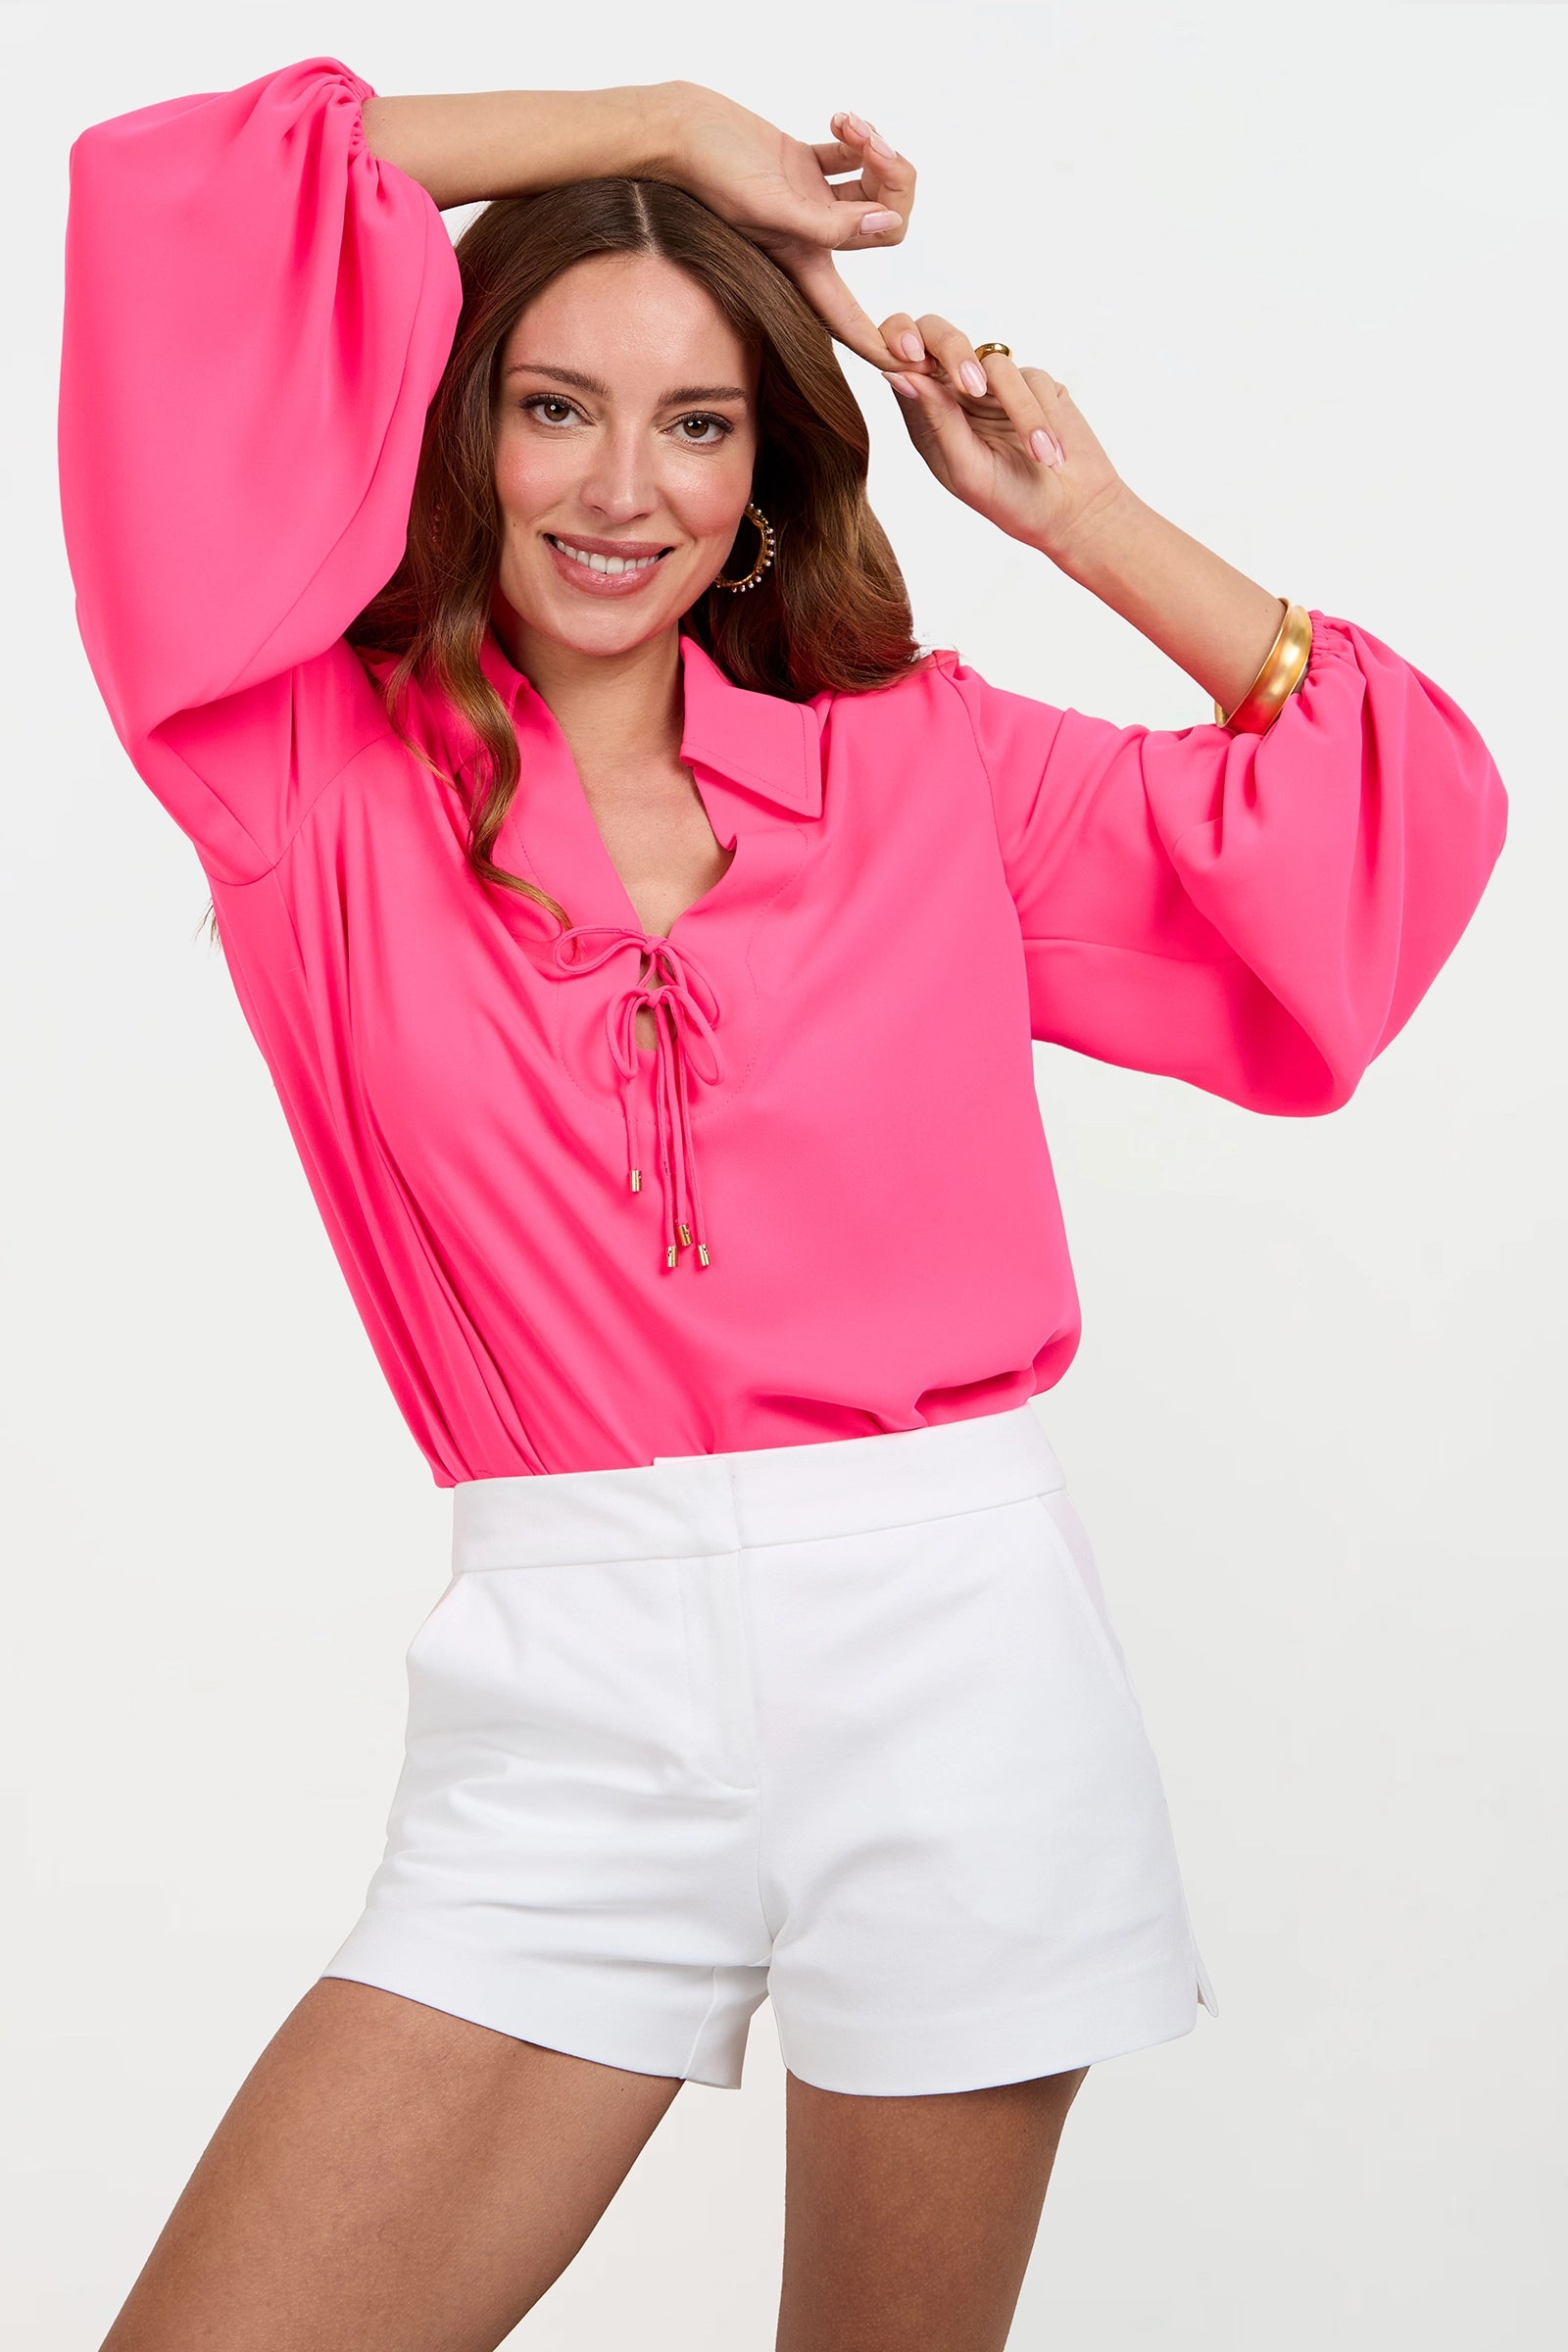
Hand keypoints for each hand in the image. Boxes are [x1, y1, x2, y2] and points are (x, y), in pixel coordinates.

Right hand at [654, 83, 917, 369]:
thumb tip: (887, 223)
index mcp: (802, 262)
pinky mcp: (803, 165)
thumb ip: (828, 222)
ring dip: (878, 152)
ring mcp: (810, 201)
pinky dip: (857, 136)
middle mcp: (811, 237)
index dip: (880, 342)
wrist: (676, 128)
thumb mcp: (769, 204)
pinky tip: (840, 121)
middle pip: (885, 230)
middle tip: (876, 150)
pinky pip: (851, 156)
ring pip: (875, 189)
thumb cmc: (708, 172)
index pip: (848, 318)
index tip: (914, 358)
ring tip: (855, 128)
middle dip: (895, 185)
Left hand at [876, 312, 1126, 562]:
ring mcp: (996, 386)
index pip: (900, 360)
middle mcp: (956, 393)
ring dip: (1022, 413)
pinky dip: (1044, 417)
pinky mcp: (1034, 383)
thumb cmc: (1009, 501)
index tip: (908, 352)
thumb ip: (935, 418)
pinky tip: (1053, 453)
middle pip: (939, 335)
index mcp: (928, 415)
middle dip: (952, 349)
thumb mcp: (965, 466)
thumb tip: (898, 373)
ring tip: (1042, 457)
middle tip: (969, 384)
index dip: (896, 340)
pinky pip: (1033, 379)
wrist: (1069, 514)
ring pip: (995, 364)